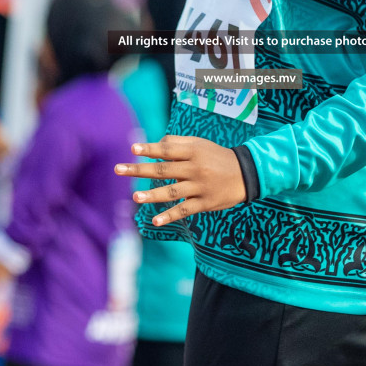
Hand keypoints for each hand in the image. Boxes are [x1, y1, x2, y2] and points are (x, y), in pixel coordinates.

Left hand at [116, 136, 246, 226]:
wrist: (246, 174)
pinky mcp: (205, 203)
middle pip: (163, 170)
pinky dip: (170, 216)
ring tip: (135, 197)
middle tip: (119, 169)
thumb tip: (156, 145)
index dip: (150, 149)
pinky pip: (185, 210)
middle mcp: (195, 169)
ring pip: (172, 191)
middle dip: (139, 170)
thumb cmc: (217, 157)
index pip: (167, 150)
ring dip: (152, 195)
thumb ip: (178, 143)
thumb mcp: (201, 144)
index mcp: (193, 152)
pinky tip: (155, 221)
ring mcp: (200, 187)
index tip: (133, 149)